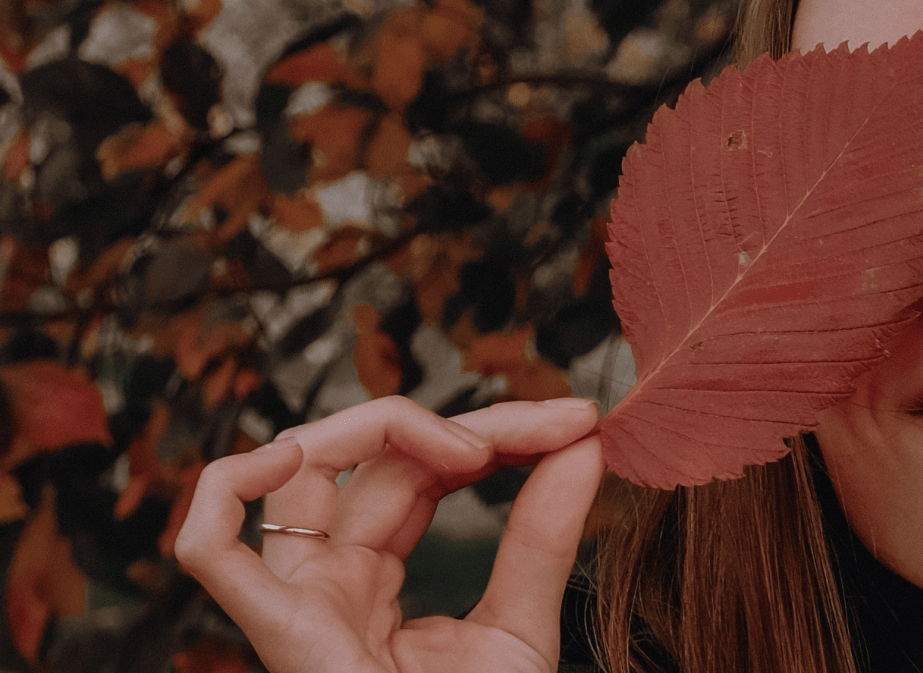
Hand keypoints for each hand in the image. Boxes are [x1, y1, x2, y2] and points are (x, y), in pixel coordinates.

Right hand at [174, 395, 604, 672]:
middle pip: (371, 460)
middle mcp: (324, 581)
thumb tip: (584, 443)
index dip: (490, 432)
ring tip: (479, 448)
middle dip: (467, 424)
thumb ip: (544, 535)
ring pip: (298, 472)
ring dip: (386, 426)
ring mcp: (295, 601)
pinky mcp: (277, 631)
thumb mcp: (523, 625)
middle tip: (560, 424)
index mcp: (371, 579)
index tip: (576, 422)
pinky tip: (299, 452)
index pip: (416, 470)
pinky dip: (226, 486)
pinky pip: (207, 549)